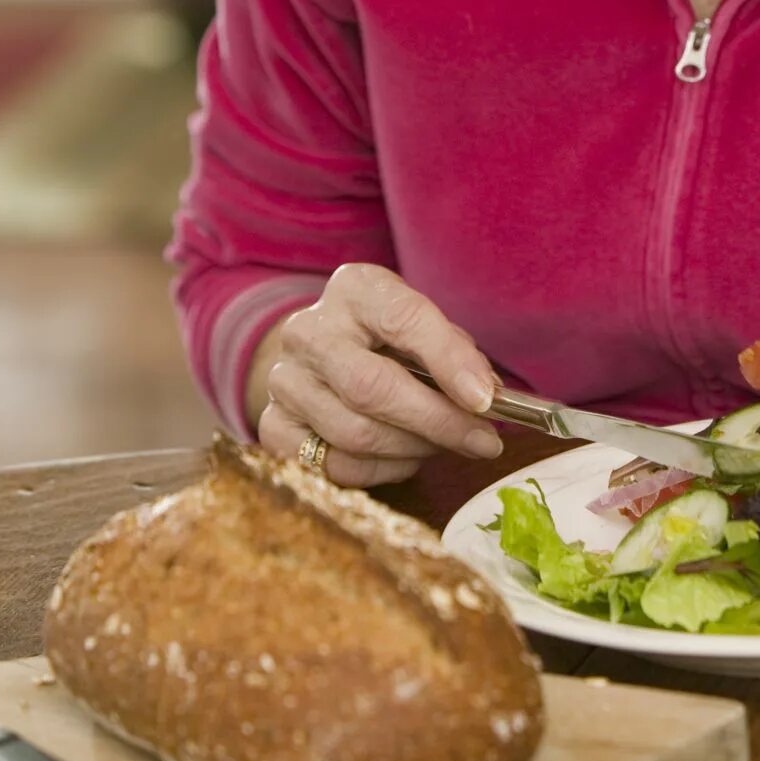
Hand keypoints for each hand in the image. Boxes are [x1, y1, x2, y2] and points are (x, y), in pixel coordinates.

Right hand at [254, 263, 503, 486]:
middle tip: (483, 441)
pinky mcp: (273, 426)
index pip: (403, 318)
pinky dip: (383, 470)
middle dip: (437, 421)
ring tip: (444, 445)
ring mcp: (284, 380)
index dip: (448, 360)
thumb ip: (453, 351)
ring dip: (414, 449)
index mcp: (354, 289)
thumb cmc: (385, 338)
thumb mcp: (419, 324)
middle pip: (372, 387)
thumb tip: (484, 398)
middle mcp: (309, 330)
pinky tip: (405, 457)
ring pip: (355, 433)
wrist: (317, 351)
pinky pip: (335, 466)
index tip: (486, 399)